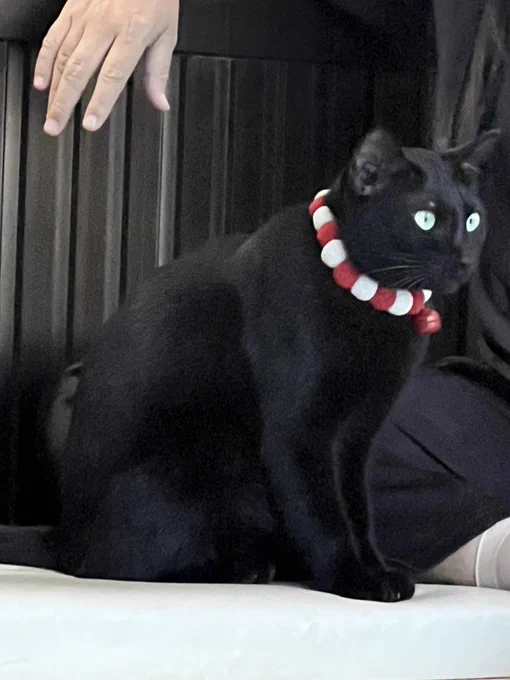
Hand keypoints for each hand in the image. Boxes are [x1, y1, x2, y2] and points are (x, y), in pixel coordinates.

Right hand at [34, 0, 178, 135]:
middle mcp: (103, 26)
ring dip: (53, 89)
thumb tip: (160, 103)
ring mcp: (84, 16)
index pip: (112, 77)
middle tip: (56, 127)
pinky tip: (41, 81)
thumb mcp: (167, 33)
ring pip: (63, 57)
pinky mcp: (72, 8)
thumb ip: (158, 71)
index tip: (90, 124)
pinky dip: (45, 61)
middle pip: (80, 71)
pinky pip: (54, 37)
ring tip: (49, 113)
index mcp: (130, 34)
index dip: (99, 103)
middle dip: (65, 103)